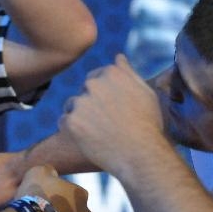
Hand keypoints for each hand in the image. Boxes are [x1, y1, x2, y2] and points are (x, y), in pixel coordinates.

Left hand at [58, 54, 164, 177]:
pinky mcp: (71, 121)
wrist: (141, 155)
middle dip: (91, 104)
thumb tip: (117, 56)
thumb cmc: (148, 125)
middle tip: (108, 123)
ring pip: (72, 106)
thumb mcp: (145, 93)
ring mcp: (81, 102)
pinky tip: (89, 139)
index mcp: (111, 73)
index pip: (96, 77)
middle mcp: (93, 84)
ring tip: (100, 132)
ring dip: (80, 117)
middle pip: (83, 91)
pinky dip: (73, 130)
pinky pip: (64, 122)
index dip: (104, 95)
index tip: (114, 110)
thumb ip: (128, 72)